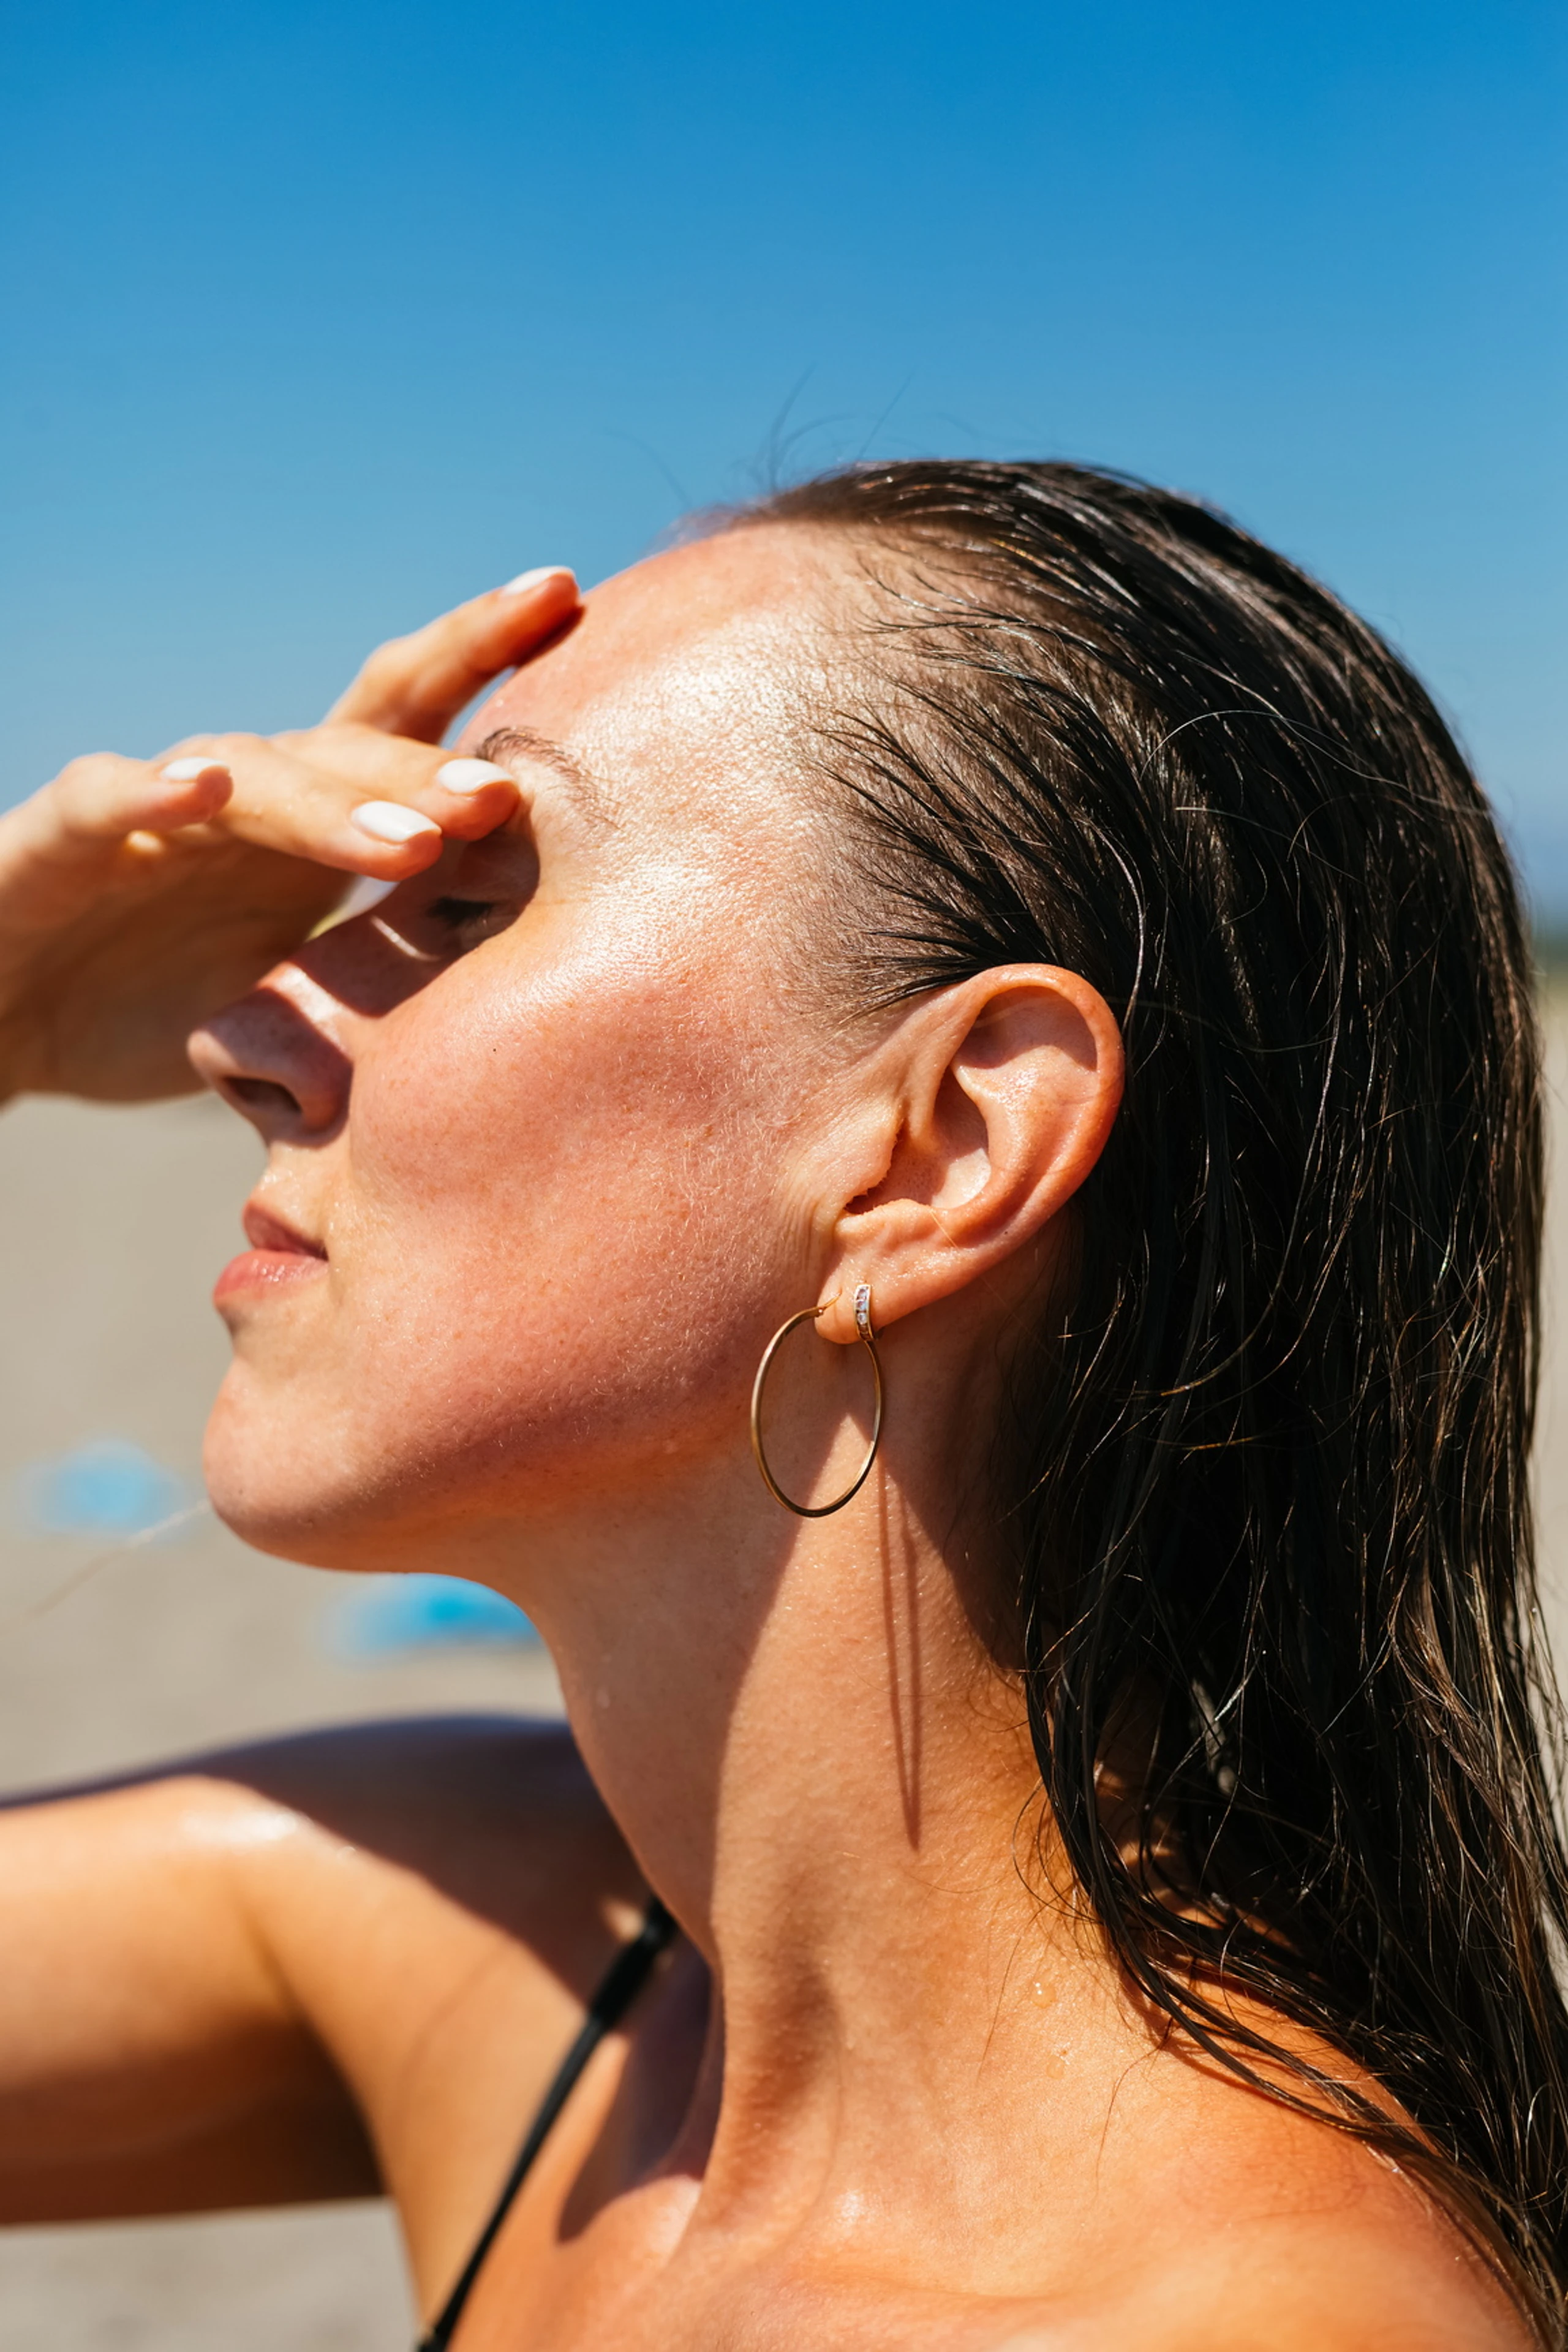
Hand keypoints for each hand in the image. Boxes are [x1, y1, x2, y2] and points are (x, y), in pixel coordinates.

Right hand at [0, 569, 578, 1102]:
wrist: (14, 1026)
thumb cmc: (166, 1006)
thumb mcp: (303, 1006)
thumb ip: (393, 983)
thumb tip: (538, 1000)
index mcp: (313, 823)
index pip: (407, 717)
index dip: (484, 655)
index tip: (573, 603)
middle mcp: (245, 796)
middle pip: (346, 735)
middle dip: (430, 761)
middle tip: (507, 795)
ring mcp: (154, 808)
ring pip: (252, 776)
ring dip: (331, 802)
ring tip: (407, 840)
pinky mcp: (61, 838)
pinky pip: (105, 798)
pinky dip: (149, 790)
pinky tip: (201, 790)